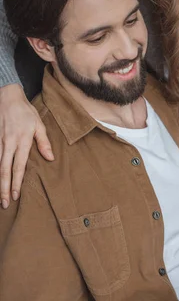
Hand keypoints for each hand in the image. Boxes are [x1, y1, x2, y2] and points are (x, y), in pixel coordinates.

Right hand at [0, 84, 53, 207]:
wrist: (7, 97)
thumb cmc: (26, 111)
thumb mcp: (39, 124)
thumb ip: (44, 142)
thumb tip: (50, 158)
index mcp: (23, 140)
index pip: (19, 166)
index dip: (17, 182)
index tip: (15, 196)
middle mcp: (9, 143)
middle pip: (5, 170)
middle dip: (4, 188)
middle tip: (4, 203)